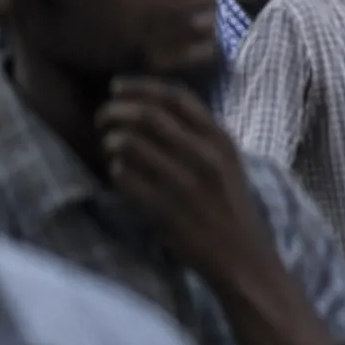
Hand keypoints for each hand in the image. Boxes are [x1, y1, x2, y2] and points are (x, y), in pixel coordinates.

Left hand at [97, 77, 274, 287]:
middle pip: (147, 115)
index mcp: (222, 140)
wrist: (242, 257)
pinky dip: (115, 172)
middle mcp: (205, 156)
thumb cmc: (230, 208)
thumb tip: (151, 108)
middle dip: (115, 111)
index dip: (140, 86)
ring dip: (110, 141)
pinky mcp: (164, 209)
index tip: (118, 87)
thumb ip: (200, 136)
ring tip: (109, 147)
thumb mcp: (228, 164)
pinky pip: (123, 177)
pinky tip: (121, 177)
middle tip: (102, 117)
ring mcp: (184, 183)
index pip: (176, 97)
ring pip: (129, 143)